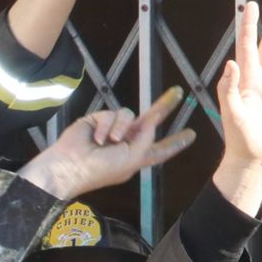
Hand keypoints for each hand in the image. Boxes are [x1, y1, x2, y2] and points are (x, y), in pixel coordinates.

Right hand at [19, 89, 193, 199]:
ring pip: (128, 115)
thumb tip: (151, 121)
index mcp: (136, 157)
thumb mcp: (132, 158)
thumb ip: (146, 138)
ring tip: (108, 142)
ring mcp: (112, 130)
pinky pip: (110, 114)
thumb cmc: (102, 169)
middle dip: (163, 108)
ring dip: (120, 127)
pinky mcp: (97, 121)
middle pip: (149, 122)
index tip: (191, 135)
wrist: (70, 165)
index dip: (175, 142)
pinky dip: (105, 126)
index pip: (160, 149)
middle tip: (178, 93)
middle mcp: (126, 142)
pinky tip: (96, 138)